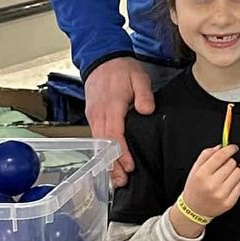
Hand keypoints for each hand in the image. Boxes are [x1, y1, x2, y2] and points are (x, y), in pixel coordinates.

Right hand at [86, 58, 154, 183]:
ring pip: (98, 144)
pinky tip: (108, 162)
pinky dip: (101, 153)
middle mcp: (99, 114)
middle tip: (121, 182)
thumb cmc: (121, 68)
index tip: (130, 166)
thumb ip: (144, 94)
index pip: (115, 135)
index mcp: (111, 107)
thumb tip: (146, 110)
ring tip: (115, 179)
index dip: (122, 153)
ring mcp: (93, 116)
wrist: (102, 58)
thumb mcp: (138, 77)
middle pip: (104, 146)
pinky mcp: (92, 116)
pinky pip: (96, 138)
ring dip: (106, 162)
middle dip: (112, 165)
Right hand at [178, 143, 239, 222]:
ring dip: (234, 172)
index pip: (221, 156)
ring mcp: (221, 195)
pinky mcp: (229, 203)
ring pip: (238, 173)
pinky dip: (237, 183)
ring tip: (226, 176)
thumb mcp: (195, 169)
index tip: (233, 148)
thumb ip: (206, 155)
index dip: (230, 149)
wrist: (193, 210)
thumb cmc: (195, 187)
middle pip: (231, 164)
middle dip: (230, 162)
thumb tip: (221, 147)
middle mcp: (211, 185)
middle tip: (224, 167)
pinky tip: (228, 185)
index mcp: (201, 175)